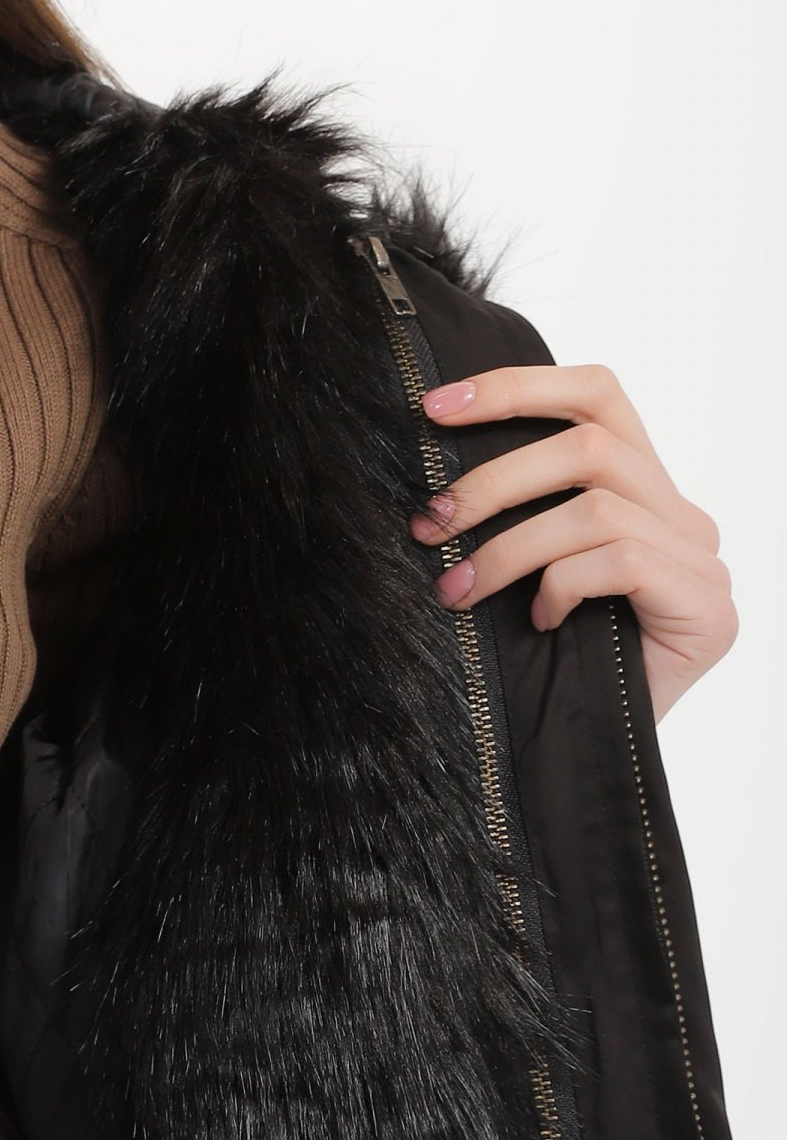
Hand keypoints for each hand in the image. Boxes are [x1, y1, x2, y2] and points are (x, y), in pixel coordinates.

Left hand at [408, 362, 735, 722]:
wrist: (596, 753)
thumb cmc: (553, 656)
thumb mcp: (524, 563)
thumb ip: (514, 507)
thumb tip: (430, 473)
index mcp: (642, 485)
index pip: (595, 394)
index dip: (516, 386)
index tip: (434, 406)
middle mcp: (682, 513)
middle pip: (589, 446)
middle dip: (492, 480)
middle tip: (428, 524)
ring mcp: (702, 560)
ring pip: (596, 508)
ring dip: (509, 547)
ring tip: (458, 590)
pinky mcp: (709, 608)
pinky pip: (621, 561)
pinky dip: (562, 586)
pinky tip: (540, 622)